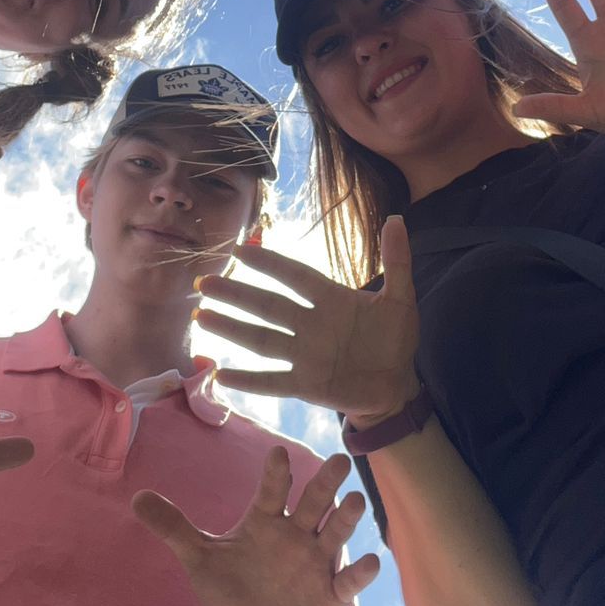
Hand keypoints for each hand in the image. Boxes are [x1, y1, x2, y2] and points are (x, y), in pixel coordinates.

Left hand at [134, 447, 377, 605]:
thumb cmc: (234, 591)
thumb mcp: (201, 561)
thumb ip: (174, 528)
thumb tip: (135, 497)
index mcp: (266, 522)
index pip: (272, 492)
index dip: (275, 475)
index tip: (276, 453)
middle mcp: (296, 534)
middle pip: (313, 502)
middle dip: (325, 482)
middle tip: (338, 459)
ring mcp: (317, 562)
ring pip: (335, 532)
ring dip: (346, 518)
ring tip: (355, 502)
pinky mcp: (333, 594)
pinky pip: (349, 580)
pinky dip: (360, 571)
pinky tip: (370, 562)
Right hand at [195, 216, 419, 423]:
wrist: (398, 386)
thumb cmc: (395, 339)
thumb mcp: (401, 299)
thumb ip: (397, 261)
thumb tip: (396, 219)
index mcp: (331, 299)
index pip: (295, 276)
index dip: (269, 263)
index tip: (240, 251)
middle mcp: (311, 324)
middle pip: (268, 305)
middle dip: (237, 294)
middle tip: (205, 283)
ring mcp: (306, 355)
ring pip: (263, 339)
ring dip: (233, 329)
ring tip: (203, 317)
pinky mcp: (307, 385)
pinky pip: (273, 382)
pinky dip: (249, 381)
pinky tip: (221, 376)